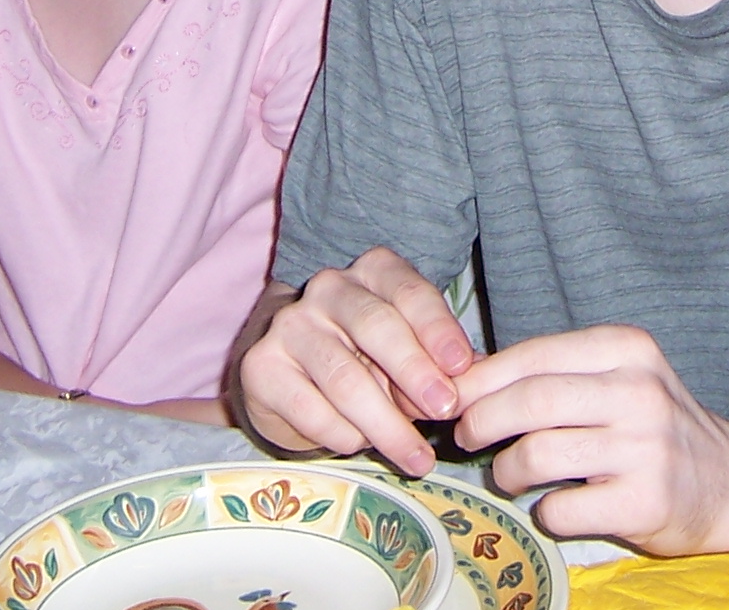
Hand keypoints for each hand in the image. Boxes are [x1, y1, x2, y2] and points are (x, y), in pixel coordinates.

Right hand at [236, 249, 477, 475]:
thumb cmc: (365, 358)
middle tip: (443, 411)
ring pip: (346, 377)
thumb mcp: (406, 353)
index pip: (409, 291)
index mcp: (373, 272)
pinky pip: (311, 409)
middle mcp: (328, 288)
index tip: (462, 367)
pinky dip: (343, 435)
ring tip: (415, 456)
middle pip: (376, 326)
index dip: (437, 329)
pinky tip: (359, 444)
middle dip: (415, 372)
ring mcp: (290, 325)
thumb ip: (433, 365)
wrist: (289, 373)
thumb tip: (467, 385)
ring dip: (386, 424)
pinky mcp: (261, 367)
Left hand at [452, 325, 728, 554]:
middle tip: (466, 437)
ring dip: (505, 470)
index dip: (480, 380)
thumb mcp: (619, 377)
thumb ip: (555, 372)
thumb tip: (468, 374)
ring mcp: (643, 448)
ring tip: (508, 475)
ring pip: (537, 454)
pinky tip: (554, 506)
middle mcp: (637, 392)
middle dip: (481, 421)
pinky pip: (561, 509)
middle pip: (529, 401)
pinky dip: (543, 511)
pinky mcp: (643, 502)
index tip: (453, 398)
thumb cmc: (656, 427)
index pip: (533, 356)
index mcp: (626, 349)